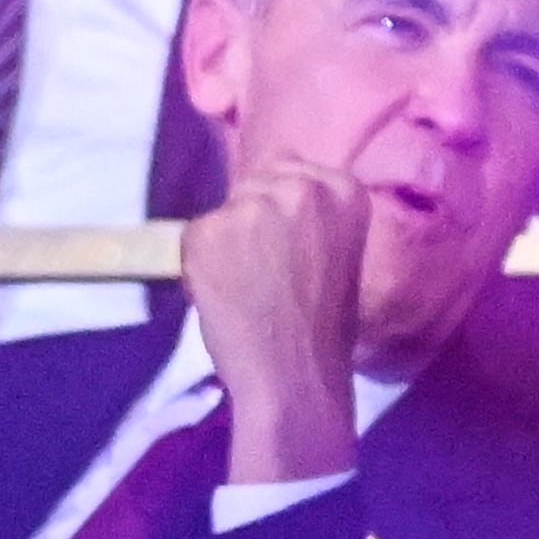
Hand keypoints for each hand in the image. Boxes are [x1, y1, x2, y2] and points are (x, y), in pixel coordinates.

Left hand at [182, 161, 368, 485]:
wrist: (294, 371)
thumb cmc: (324, 323)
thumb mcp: (339, 250)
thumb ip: (311, 216)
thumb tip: (268, 194)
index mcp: (345, 190)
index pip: (292, 167)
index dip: (279, 203)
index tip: (283, 239)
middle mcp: (301, 186)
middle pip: (255, 182)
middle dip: (251, 214)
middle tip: (259, 264)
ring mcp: (252, 206)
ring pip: (224, 211)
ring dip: (224, 240)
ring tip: (240, 283)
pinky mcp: (208, 229)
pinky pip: (194, 235)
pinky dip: (199, 262)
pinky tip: (221, 291)